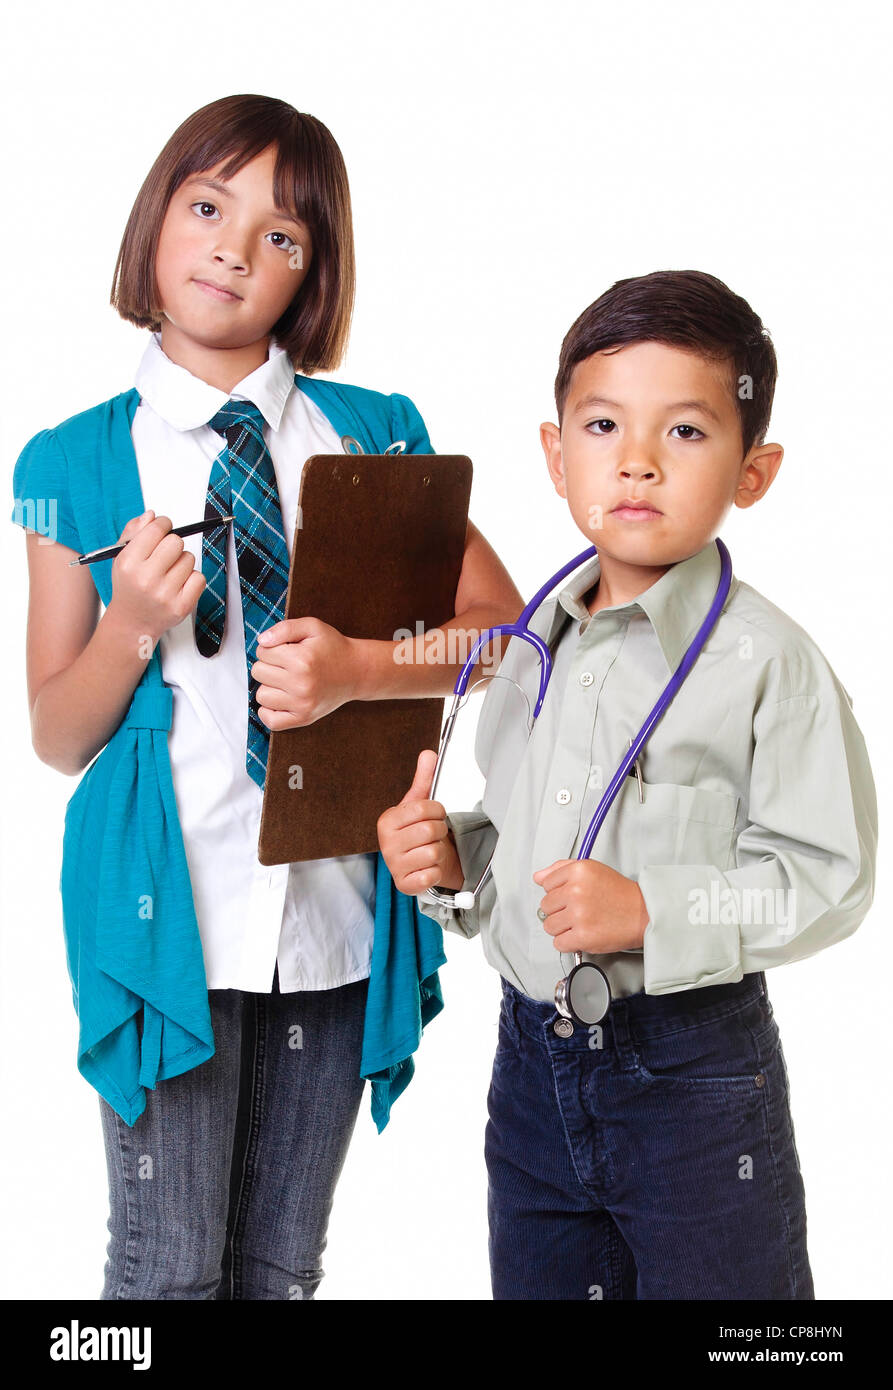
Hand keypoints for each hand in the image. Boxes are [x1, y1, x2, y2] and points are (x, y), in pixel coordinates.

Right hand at [108, 510, 205, 643]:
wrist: (132, 622)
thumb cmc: (129, 586)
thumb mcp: (121, 557)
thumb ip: (134, 532)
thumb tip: (152, 515)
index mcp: (129, 563)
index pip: (157, 529)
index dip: (163, 525)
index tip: (163, 529)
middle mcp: (146, 579)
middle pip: (176, 541)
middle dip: (173, 544)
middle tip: (165, 554)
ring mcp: (165, 594)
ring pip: (189, 559)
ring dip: (182, 562)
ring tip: (168, 574)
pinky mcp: (182, 606)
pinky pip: (199, 577)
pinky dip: (192, 578)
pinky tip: (178, 585)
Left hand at [251, 617, 363, 727]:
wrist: (356, 672)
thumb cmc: (333, 648)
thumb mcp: (312, 627)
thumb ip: (285, 628)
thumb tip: (262, 641)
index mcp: (301, 660)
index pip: (261, 652)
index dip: (271, 648)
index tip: (286, 650)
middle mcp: (301, 684)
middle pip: (258, 672)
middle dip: (268, 665)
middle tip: (287, 665)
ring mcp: (302, 704)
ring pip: (261, 696)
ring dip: (269, 687)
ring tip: (287, 681)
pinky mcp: (303, 718)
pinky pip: (270, 720)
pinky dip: (270, 710)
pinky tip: (282, 698)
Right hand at [377, 749, 464, 894]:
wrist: (419, 862)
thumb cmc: (416, 832)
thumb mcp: (418, 804)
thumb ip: (423, 779)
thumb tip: (428, 753)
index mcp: (387, 821)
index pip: (424, 808)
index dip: (437, 811)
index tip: (433, 815)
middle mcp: (386, 844)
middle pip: (430, 829)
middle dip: (439, 831)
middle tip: (431, 835)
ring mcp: (394, 865)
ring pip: (433, 851)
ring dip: (438, 851)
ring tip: (428, 851)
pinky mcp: (404, 885)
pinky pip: (431, 874)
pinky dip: (435, 871)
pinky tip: (427, 868)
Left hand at [532, 859, 648, 954]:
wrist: (643, 914)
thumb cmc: (619, 893)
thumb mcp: (592, 870)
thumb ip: (561, 869)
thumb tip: (538, 877)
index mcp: (578, 871)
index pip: (546, 884)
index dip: (559, 892)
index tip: (572, 896)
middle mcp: (576, 891)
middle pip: (546, 906)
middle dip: (560, 910)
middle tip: (579, 910)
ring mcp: (579, 915)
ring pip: (549, 926)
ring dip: (563, 928)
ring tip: (581, 923)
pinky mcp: (583, 937)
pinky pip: (558, 944)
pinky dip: (568, 943)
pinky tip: (582, 934)